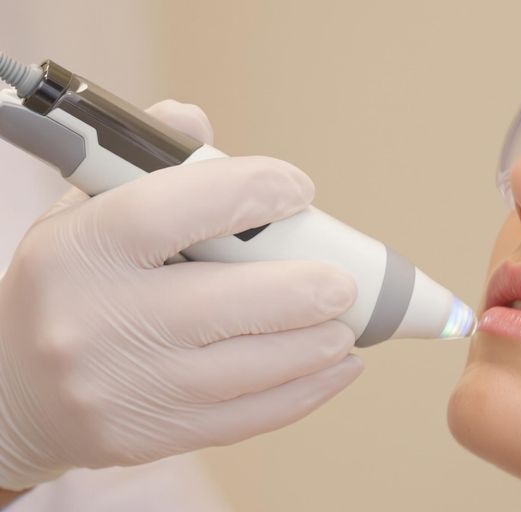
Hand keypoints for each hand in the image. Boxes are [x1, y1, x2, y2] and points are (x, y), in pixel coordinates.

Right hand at [0, 100, 362, 490]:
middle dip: (301, 291)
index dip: (245, 193)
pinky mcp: (148, 436)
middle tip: (344, 282)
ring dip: (314, 346)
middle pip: (221, 304)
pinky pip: (246, 419)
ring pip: (245, 370)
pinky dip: (305, 392)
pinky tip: (336, 367)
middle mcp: (94, 322)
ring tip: (346, 325)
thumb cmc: (71, 288)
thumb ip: (142, 166)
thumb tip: (194, 120)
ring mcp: (121, 387)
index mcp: (78, 251)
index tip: (298, 188)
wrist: (12, 395)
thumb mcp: (83, 216)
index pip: (165, 212)